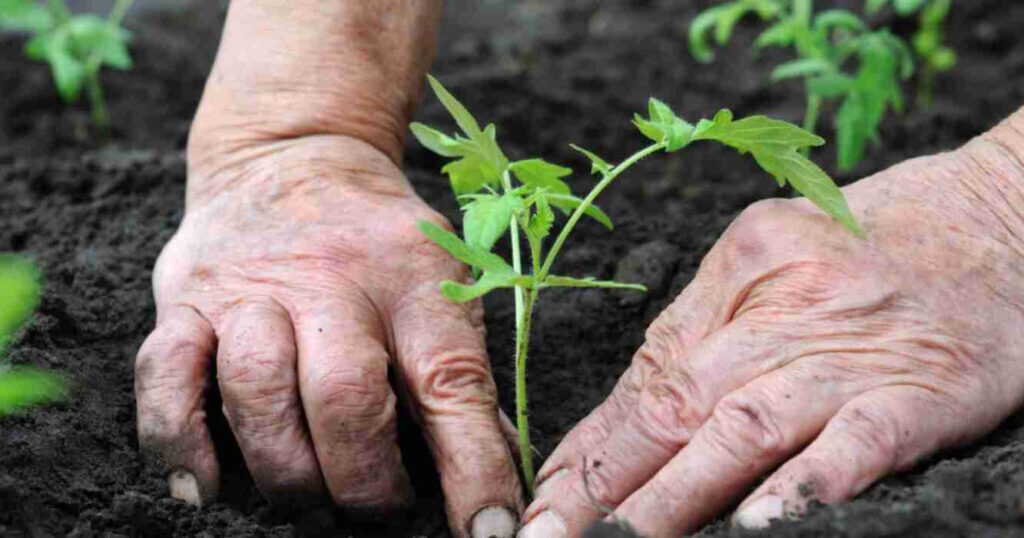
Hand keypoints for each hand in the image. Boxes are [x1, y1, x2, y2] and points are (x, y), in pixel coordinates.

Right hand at [134, 134, 520, 536]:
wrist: (294, 156)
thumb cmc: (380, 243)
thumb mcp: (440, 283)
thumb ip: (460, 378)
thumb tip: (493, 484)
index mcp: (413, 280)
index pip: (451, 382)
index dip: (473, 467)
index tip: (489, 531)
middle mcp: (331, 280)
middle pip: (344, 395)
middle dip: (362, 480)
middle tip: (376, 511)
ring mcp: (249, 288)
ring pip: (256, 391)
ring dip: (285, 470)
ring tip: (308, 500)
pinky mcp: (184, 299)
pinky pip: (165, 376)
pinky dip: (180, 443)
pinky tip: (207, 489)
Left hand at [520, 128, 1023, 535]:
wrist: (1001, 215)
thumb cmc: (876, 243)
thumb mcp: (774, 259)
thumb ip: (704, 332)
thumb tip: (621, 422)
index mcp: (737, 270)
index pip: (646, 373)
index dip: (591, 445)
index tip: (547, 498)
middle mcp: (781, 308)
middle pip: (677, 403)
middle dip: (606, 483)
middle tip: (550, 535)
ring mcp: (849, 351)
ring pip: (744, 428)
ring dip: (675, 496)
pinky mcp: (921, 389)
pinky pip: (856, 443)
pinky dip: (804, 485)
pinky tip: (757, 524)